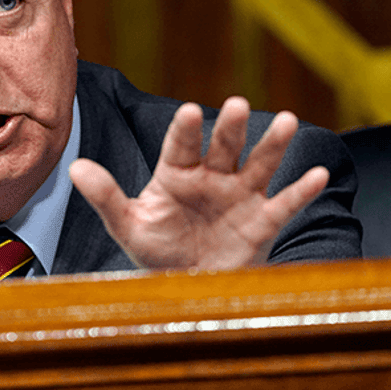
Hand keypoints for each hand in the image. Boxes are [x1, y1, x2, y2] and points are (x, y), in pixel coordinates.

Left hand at [68, 97, 328, 270]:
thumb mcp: (129, 226)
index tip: (186, 111)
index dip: (184, 131)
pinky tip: (317, 175)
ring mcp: (240, 197)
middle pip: (223, 147)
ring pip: (258, 165)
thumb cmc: (157, 251)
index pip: (180, 147)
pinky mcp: (262, 221)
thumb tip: (73, 166)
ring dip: (272, 145)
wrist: (189, 286)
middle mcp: (211, 178)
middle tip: (237, 105)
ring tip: (288, 121)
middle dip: (230, 128)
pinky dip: (301, 191)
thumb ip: (106, 197)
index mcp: (177, 174)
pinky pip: (284, 204)